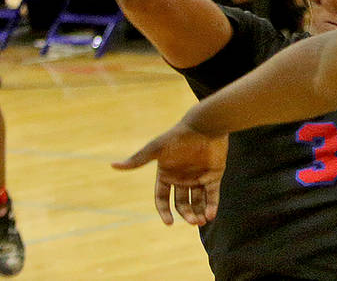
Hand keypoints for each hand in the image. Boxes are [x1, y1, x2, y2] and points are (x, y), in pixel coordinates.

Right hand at [112, 121, 228, 225]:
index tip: (169, 223)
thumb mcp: (157, 149)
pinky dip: (212, 206)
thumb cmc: (179, 136)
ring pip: (197, 202)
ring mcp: (198, 176)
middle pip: (181, 204)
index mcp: (167, 174)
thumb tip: (113, 165)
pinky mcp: (214, 175)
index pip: (162, 198)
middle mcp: (182, 178)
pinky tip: (210, 215)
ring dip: (198, 213)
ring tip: (200, 221)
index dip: (164, 212)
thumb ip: (138, 160)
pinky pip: (212, 195)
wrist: (205, 125)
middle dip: (186, 214)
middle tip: (192, 221)